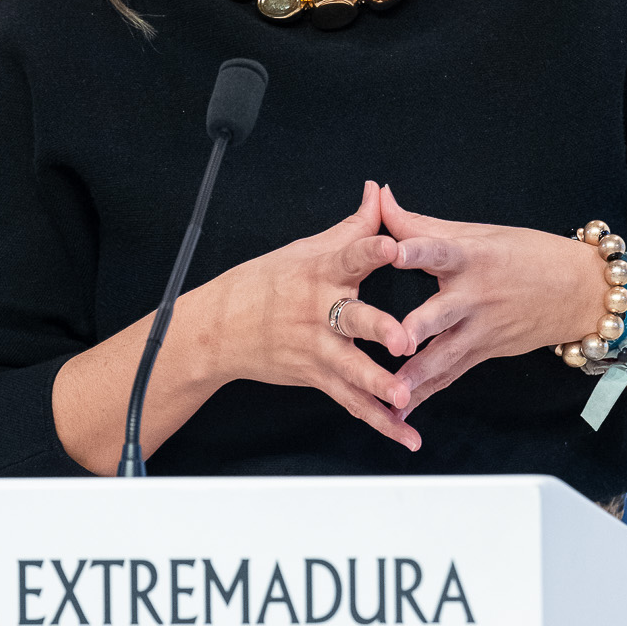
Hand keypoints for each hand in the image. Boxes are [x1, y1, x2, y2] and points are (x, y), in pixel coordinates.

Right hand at [202, 180, 421, 448]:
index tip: (393, 247)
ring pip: (351, 369)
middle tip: (403, 340)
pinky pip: (351, 402)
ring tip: (403, 397)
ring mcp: (317, 348)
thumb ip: (355, 225)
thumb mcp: (309, 248)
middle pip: (353, 319)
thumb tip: (380, 191)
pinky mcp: (316, 376)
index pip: (349, 256)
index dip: (371, 250)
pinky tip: (405, 434)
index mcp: (322, 273)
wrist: (221, 328)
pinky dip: (379, 421)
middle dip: (379, 329)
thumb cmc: (267, 284)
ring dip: (378, 385)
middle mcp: (320, 311)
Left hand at [376, 189, 602, 412]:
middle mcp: (475, 295)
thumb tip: (379, 195)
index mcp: (472, 256)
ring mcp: (481, 328)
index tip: (391, 251)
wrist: (580, 291)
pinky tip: (399, 412)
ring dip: (417, 376)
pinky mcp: (485, 352)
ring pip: (445, 355)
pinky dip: (426, 394)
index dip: (416, 249)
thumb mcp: (477, 233)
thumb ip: (420, 224)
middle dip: (417, 328)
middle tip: (394, 342)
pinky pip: (450, 376)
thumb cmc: (526, 254)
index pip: (440, 250)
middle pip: (441, 313)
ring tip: (389, 394)